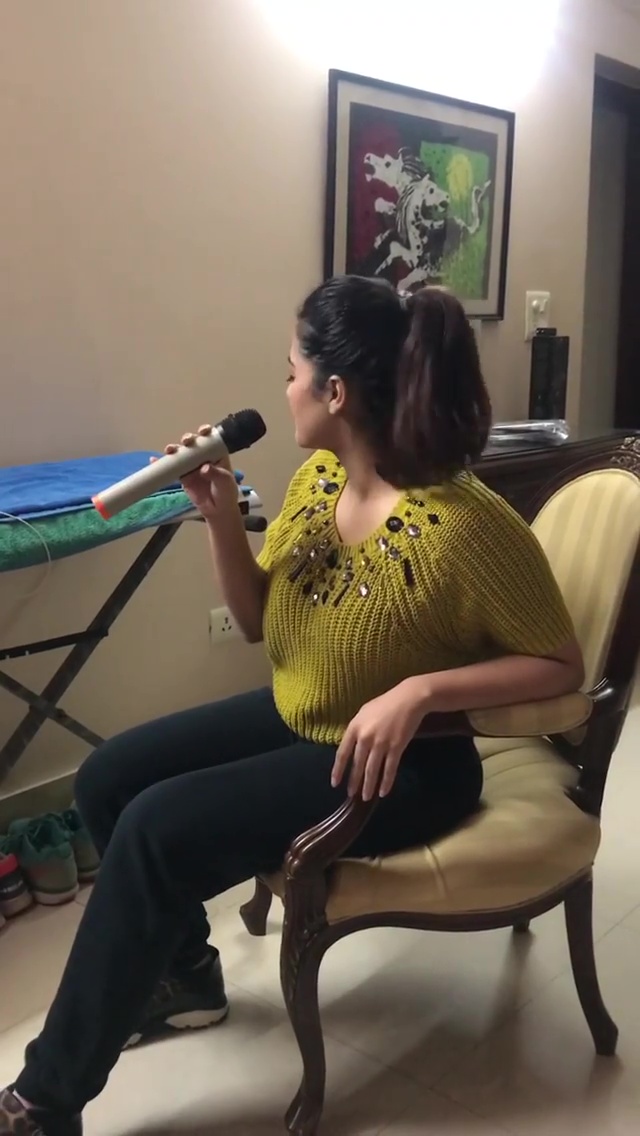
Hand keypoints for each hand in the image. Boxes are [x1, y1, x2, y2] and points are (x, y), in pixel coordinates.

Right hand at [153, 425, 240, 522]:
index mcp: (216, 453)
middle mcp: (202, 456)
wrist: (218, 510)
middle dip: (188, 439)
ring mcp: (191, 465)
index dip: (205, 432)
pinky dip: (162, 464)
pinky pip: (172, 468)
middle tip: (186, 442)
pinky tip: (154, 460)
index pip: (211, 438)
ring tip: (169, 450)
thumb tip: (203, 468)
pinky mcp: (183, 476)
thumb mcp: (225, 482)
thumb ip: (215, 474)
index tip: (202, 432)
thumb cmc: (226, 492)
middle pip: (193, 443)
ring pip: (181, 453)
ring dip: (174, 449)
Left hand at [331, 678, 427, 800]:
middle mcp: (365, 737)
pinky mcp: (396, 747)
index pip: (342, 753)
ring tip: (366, 797)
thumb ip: (356, 729)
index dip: (338, 770)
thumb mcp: (364, 713)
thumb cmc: (385, 704)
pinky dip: (386, 782)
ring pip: (372, 770)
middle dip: (354, 782)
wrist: (408, 699)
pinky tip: (384, 791)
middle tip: (351, 795)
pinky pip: (389, 769)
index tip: (335, 783)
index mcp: (354, 727)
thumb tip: (350, 747)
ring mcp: (381, 743)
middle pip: (357, 764)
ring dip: (368, 786)